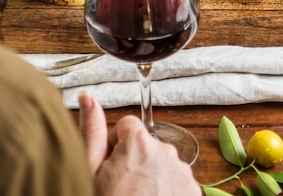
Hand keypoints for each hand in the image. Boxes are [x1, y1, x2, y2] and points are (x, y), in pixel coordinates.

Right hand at [79, 93, 199, 195]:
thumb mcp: (89, 172)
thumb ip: (92, 130)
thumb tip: (88, 96)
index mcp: (139, 143)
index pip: (128, 126)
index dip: (115, 145)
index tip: (110, 166)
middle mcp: (167, 152)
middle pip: (147, 145)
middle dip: (134, 160)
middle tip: (121, 187)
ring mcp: (183, 173)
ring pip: (162, 163)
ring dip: (151, 176)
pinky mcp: (194, 192)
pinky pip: (176, 181)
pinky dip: (166, 191)